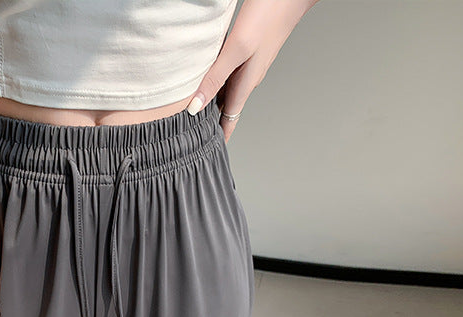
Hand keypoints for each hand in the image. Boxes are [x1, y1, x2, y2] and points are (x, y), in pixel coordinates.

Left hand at [186, 0, 319, 142]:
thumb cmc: (267, 15)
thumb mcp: (235, 49)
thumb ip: (215, 78)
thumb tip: (194, 108)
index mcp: (246, 82)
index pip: (230, 119)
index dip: (220, 137)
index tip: (208, 154)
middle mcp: (249, 76)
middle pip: (227, 106)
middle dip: (213, 122)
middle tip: (195, 137)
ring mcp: (251, 63)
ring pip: (228, 89)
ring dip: (214, 102)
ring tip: (196, 113)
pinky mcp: (250, 49)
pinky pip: (230, 73)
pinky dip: (218, 82)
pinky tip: (208, 78)